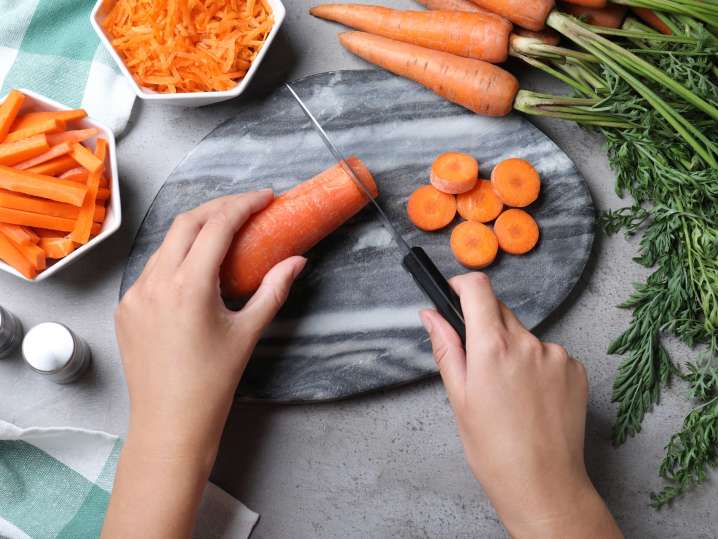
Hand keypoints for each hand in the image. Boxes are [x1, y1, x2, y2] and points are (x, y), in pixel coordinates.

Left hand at [104, 192, 304, 537]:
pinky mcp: (125, 307)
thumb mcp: (247, 332)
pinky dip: (176, 257)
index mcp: (189, 286)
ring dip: (195, 230)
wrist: (170, 422)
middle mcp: (156, 282)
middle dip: (218, 207)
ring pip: (166, 243)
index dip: (243, 204)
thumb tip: (297, 262)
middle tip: (247, 207)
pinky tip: (195, 268)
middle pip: (186, 222)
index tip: (264, 197)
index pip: (216, 226)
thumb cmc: (212, 383)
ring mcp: (135, 294)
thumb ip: (273, 290)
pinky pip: (152, 268)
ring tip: (224, 234)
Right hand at [420, 273, 620, 538]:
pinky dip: (537, 366)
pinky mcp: (576, 369)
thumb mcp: (459, 397)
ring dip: (513, 349)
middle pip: (501, 311)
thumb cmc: (495, 450)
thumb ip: (446, 347)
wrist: (544, 485)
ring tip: (509, 393)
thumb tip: (431, 315)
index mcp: (493, 348)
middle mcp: (528, 343)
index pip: (478, 289)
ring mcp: (557, 355)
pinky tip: (532, 398)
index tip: (455, 292)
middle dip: (485, 326)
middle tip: (479, 365)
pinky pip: (548, 354)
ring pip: (525, 335)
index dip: (463, 285)